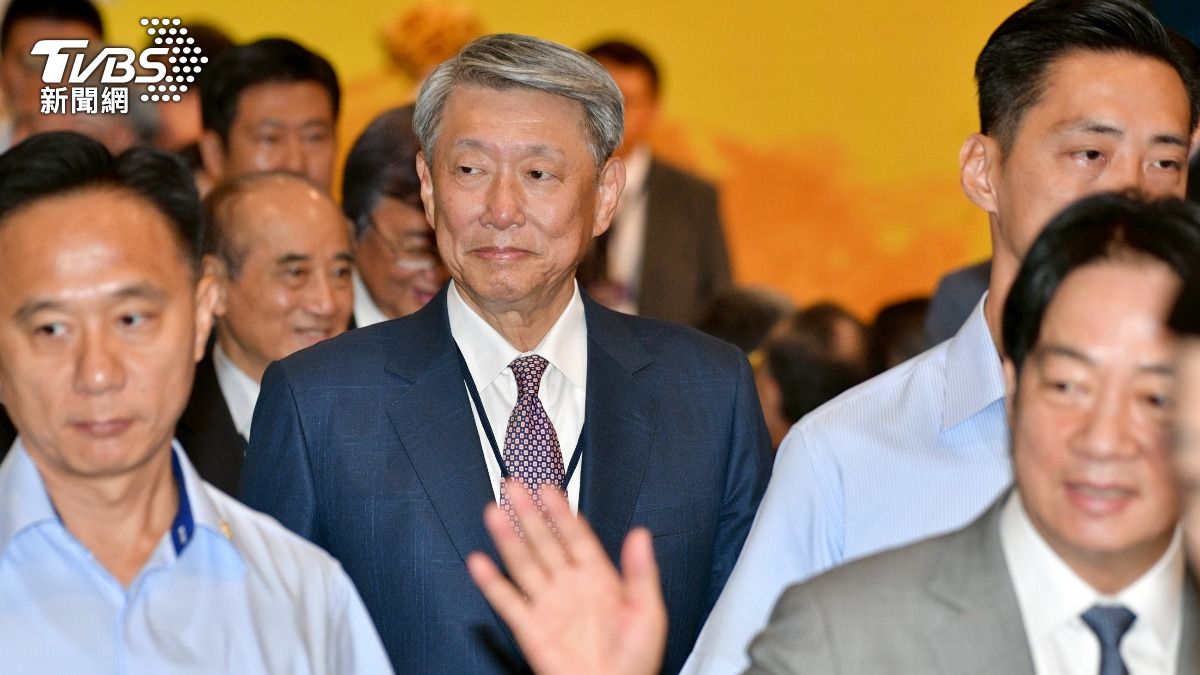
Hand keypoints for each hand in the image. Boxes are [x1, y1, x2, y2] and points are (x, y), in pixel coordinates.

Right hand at [467, 480, 666, 674]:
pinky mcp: (531, 628)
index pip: (575, 536)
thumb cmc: (635, 661)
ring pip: (523, 563)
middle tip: (514, 487)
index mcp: (598, 579)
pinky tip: (480, 563)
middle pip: (544, 542)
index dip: (562, 511)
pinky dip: (491, 582)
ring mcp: (548, 605)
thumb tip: (641, 535)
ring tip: (494, 512)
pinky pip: (507, 601)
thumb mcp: (648, 611)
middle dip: (529, 513)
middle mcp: (569, 587)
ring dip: (507, 537)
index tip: (550, 488)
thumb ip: (641, 572)